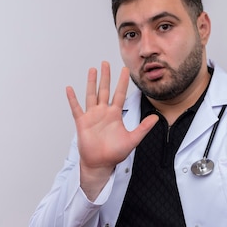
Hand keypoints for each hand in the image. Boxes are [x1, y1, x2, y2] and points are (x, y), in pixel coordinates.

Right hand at [66, 61, 157, 199]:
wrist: (100, 163)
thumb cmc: (115, 153)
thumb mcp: (133, 139)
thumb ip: (143, 128)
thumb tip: (157, 118)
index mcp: (115, 114)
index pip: (120, 94)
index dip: (122, 82)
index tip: (125, 70)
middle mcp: (103, 112)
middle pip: (105, 90)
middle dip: (106, 76)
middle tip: (106, 62)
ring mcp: (92, 116)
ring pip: (91, 95)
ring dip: (91, 82)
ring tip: (92, 70)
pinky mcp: (82, 122)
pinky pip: (76, 108)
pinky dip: (72, 99)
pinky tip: (69, 89)